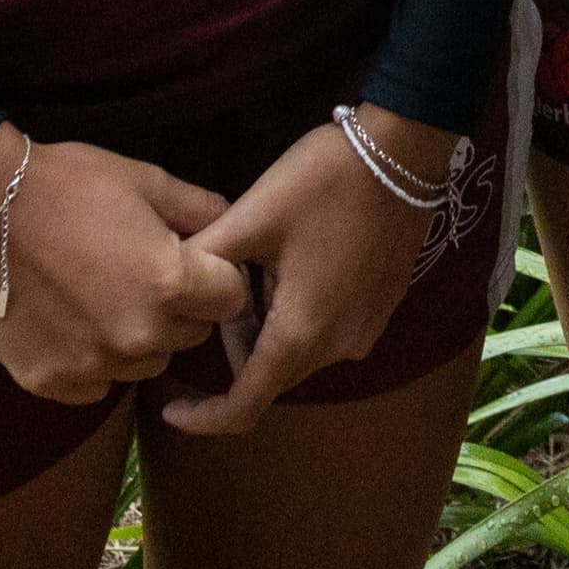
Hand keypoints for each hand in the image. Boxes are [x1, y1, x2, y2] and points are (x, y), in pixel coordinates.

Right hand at [0, 130, 250, 404]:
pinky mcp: (50, 383)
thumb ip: (200, 209)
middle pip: (189, 334)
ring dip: (136, 338)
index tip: (192, 263)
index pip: (231, 300)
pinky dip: (91, 361)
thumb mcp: (144, 180)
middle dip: (177, 308)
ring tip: (99, 296)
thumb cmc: (65, 184)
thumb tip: (234, 227)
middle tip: (138, 274)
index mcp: (170, 284)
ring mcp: (92, 365)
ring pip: (145, 363)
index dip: (217, 278)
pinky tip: (68, 322)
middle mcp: (138, 336)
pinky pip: (96, 384)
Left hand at [159, 107, 454, 435]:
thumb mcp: (252, 215)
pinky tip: (293, 262)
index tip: (171, 407)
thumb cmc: (323, 182)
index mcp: (301, 333)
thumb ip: (202, 259)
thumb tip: (164, 286)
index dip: (204, 418)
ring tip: (258, 265)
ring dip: (268, 326)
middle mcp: (338, 347)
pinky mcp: (381, 309)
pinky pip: (327, 333)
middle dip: (235, 345)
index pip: (245, 405)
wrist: (404, 150)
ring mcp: (366, 330)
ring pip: (298, 351)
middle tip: (218, 290)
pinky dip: (298, 315)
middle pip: (271, 374)